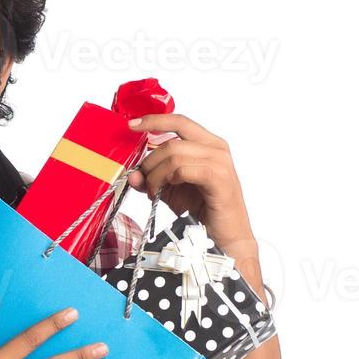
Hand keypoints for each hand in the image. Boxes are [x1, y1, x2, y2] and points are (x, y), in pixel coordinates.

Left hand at [125, 113, 257, 257]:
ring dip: (156, 174)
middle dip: (150, 162)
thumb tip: (132, 174)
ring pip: (174, 154)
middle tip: (144, 182)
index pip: (179, 121)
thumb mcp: (171, 191)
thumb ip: (152, 179)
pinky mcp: (219, 178)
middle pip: (171, 141)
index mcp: (208, 144)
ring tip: (153, 191)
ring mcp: (220, 162)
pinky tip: (165, 190)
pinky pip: (183, 169)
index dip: (154, 121)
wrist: (227, 237)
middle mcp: (216, 148)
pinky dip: (167, 179)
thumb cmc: (203, 211)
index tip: (132, 125)